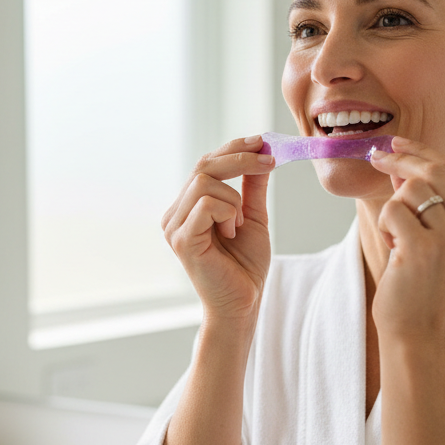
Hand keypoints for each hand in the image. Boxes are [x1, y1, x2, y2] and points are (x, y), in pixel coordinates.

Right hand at [161, 136, 274, 322]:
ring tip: (239, 224)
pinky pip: (208, 204)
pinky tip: (232, 233)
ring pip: (204, 181)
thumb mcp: (253, 217)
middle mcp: (175, 214)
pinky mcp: (181, 239)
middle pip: (203, 165)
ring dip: (234, 198)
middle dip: (240, 158)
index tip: (261, 141)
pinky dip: (229, 213)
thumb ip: (251, 187)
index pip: (205, 164)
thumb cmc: (245, 267)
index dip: (233, 147)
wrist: (243, 304)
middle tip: (269, 161)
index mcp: (188, 207)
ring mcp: (174, 226)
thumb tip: (260, 152)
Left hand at [367, 137, 444, 338]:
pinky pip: (392, 210)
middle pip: (435, 170)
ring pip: (411, 190)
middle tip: (376, 159)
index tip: (395, 144)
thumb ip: (431, 199)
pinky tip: (394, 249)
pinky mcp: (425, 248)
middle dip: (400, 160)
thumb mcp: (438, 236)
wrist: (417, 328)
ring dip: (393, 207)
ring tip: (397, 236)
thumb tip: (402, 160)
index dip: (421, 151)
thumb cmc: (422, 281)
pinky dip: (384, 225)